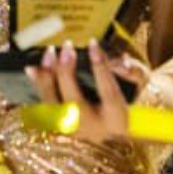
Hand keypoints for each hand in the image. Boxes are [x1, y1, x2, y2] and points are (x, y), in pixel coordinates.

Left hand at [25, 40, 155, 143]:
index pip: (108, 92)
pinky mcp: (60, 125)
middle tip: (66, 48)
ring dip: (48, 79)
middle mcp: (94, 129)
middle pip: (75, 103)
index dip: (100, 67)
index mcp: (117, 118)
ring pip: (54, 107)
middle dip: (67, 74)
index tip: (92, 44)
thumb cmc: (132, 96)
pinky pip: (44, 106)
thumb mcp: (141, 82)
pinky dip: (37, 87)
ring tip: (49, 54)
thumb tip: (120, 62)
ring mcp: (74, 129)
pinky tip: (31, 68)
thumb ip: (133, 71)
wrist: (121, 124)